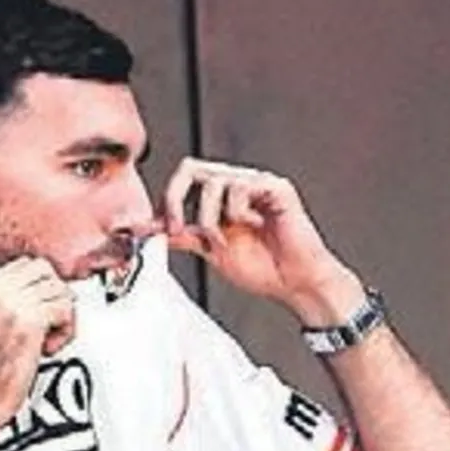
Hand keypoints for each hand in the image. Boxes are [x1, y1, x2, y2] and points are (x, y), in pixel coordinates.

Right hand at [0, 257, 75, 438]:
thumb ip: (2, 306)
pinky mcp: (30, 321)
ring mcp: (12, 304)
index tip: (43, 307)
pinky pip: (65, 308)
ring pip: (59, 288)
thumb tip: (35, 298)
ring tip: (48, 340)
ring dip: (62, 315)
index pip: (24, 265)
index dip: (41, 286)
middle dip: (54, 294)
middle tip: (50, 322)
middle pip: (44, 269)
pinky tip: (49, 348)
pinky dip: (66, 330)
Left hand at [162, 157, 362, 322]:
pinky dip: (237, 214)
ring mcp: (257, 183)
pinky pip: (241, 187)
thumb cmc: (264, 268)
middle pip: (191, 167)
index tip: (161, 228)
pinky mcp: (276, 188)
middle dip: (176, 198)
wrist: (296, 283)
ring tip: (223, 241)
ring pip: (212, 181)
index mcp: (222, 195)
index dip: (167, 199)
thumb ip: (186, 237)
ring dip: (209, 218)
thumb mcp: (212, 252)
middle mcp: (238, 183)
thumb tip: (154, 229)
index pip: (184, 177)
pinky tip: (254, 226)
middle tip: (178, 228)